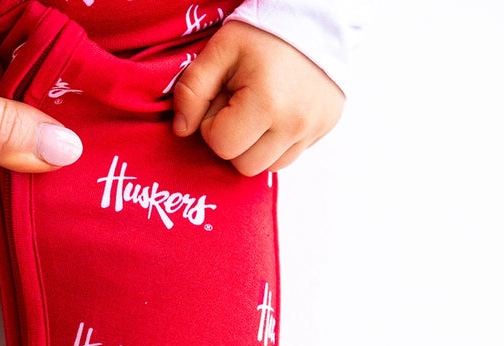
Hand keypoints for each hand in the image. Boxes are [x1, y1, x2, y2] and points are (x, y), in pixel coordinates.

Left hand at [171, 20, 343, 176]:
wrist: (312, 19)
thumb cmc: (262, 33)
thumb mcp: (220, 50)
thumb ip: (192, 89)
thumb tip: (181, 130)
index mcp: (267, 103)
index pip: (222, 145)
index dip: (213, 125)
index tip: (223, 97)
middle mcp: (294, 124)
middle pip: (244, 165)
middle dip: (233, 140)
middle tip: (239, 105)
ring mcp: (312, 130)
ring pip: (267, 167)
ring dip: (254, 146)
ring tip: (258, 110)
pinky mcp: (322, 131)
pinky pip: (288, 157)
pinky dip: (276, 143)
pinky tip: (276, 114)